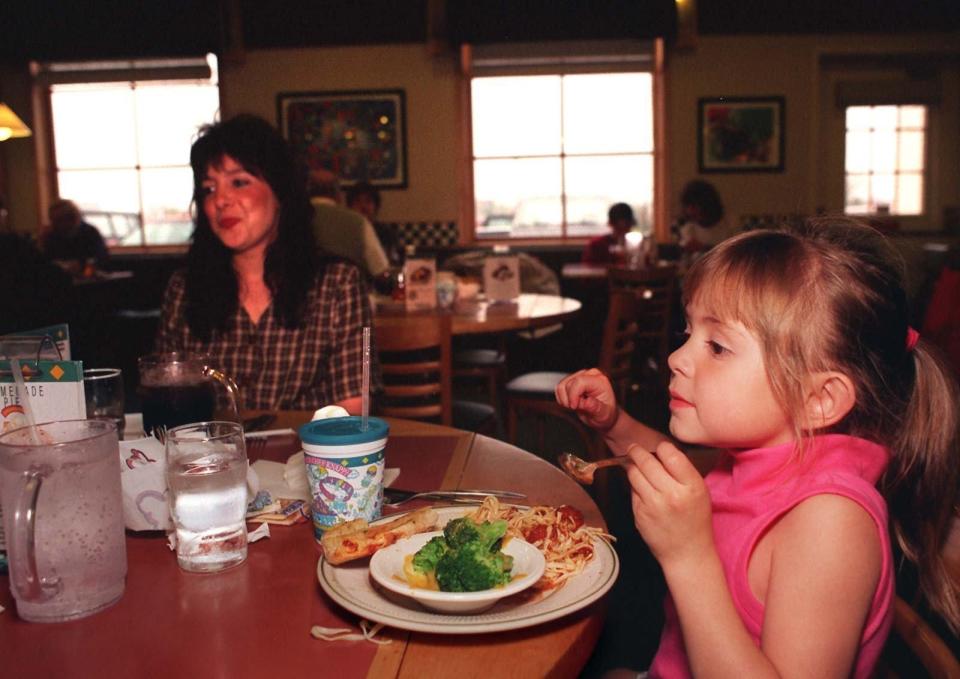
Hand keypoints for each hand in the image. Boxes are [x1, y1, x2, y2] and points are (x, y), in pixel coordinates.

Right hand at [555, 368, 617, 430]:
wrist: (602, 415)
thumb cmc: (605, 414)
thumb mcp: (603, 414)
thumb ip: (595, 407)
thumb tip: (587, 402)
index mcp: (600, 381)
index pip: (579, 382)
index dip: (573, 395)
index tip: (574, 407)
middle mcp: (590, 375)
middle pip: (569, 384)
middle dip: (570, 400)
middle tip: (578, 408)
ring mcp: (580, 376)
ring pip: (561, 386)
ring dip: (565, 399)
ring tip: (575, 406)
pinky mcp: (572, 380)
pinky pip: (559, 388)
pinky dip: (562, 398)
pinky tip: (571, 403)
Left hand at [626, 441, 713, 567]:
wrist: (687, 553)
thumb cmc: (695, 520)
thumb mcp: (699, 493)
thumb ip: (682, 472)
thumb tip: (659, 452)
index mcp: (691, 486)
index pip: (670, 454)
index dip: (661, 448)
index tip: (658, 448)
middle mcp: (671, 494)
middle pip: (646, 462)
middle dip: (637, 451)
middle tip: (633, 448)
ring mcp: (652, 505)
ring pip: (634, 474)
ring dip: (633, 467)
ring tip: (635, 465)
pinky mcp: (639, 514)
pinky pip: (632, 491)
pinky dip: (635, 486)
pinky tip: (641, 489)